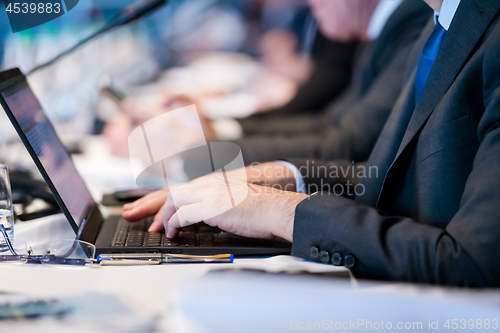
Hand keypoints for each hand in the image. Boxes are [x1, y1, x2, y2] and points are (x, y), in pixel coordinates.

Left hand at [122, 162, 302, 235]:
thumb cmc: (259, 211)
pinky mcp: (212, 206)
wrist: (275, 209)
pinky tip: (174, 234)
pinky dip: (173, 225)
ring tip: (159, 231)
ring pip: (172, 201)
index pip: (178, 188)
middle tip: (131, 212)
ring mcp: (210, 193)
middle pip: (169, 191)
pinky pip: (182, 215)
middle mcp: (208, 184)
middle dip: (147, 203)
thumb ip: (214, 205)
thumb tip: (199, 218)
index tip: (142, 206)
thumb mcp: (232, 203)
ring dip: (162, 218)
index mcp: (212, 183)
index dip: (158, 198)